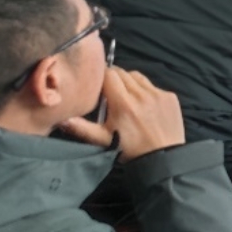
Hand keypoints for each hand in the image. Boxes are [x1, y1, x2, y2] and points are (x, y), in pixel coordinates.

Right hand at [58, 68, 186, 160]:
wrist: (163, 158)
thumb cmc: (130, 149)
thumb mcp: (102, 139)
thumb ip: (81, 127)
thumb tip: (60, 118)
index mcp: (123, 103)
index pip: (109, 74)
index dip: (102, 77)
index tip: (99, 87)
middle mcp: (142, 95)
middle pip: (123, 73)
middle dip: (114, 79)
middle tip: (111, 93)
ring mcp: (158, 94)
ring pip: (138, 77)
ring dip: (129, 82)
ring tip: (126, 98)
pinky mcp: (170, 97)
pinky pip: (153, 86)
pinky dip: (146, 90)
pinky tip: (143, 105)